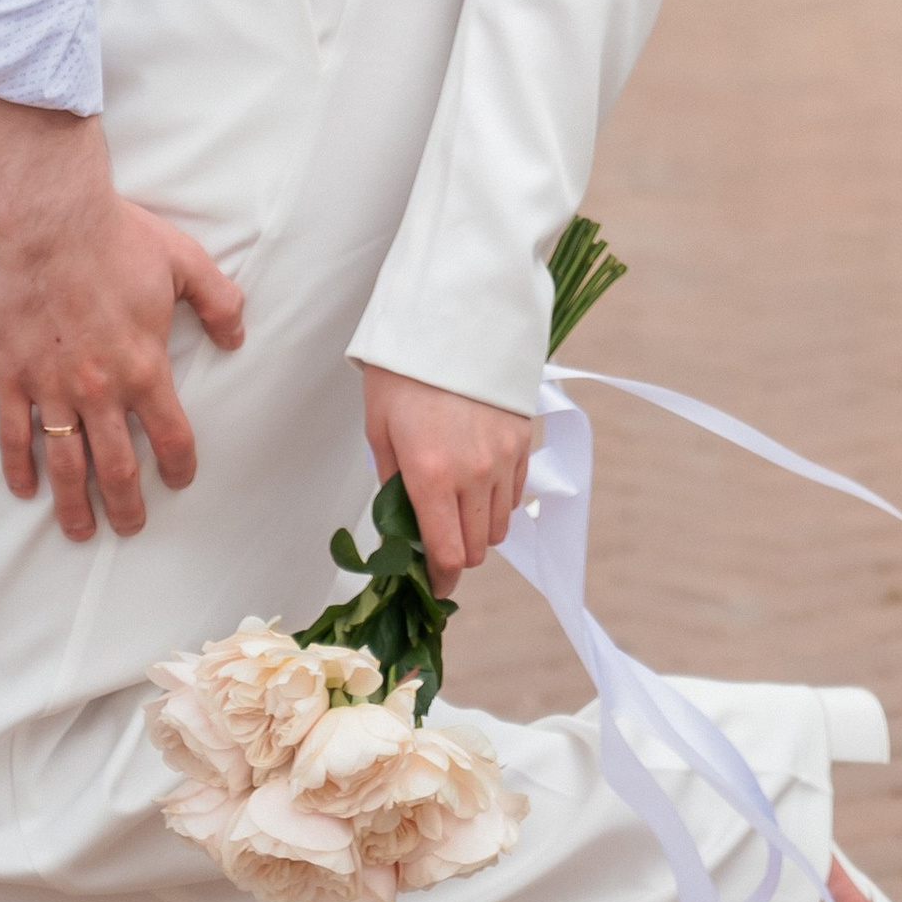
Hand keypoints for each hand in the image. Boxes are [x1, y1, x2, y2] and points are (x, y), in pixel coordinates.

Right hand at [0, 90, 244, 542]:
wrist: (52, 219)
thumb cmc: (118, 236)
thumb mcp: (186, 262)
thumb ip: (219, 302)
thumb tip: (238, 337)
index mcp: (145, 366)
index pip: (171, 436)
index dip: (178, 466)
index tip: (180, 481)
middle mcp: (100, 388)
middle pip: (116, 467)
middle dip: (126, 504)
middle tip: (130, 526)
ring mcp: (52, 386)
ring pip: (65, 464)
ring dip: (74, 504)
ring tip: (81, 531)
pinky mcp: (13, 375)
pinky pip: (14, 434)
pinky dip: (18, 467)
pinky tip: (24, 489)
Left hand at [360, 364, 531, 594]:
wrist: (451, 317)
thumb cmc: (404, 372)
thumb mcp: (379, 429)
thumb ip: (391, 486)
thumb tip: (400, 529)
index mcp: (431, 477)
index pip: (447, 556)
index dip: (439, 579)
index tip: (431, 584)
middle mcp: (474, 474)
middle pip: (477, 548)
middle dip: (455, 554)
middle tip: (436, 540)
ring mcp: (504, 458)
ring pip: (499, 526)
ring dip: (478, 528)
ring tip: (456, 506)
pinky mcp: (522, 440)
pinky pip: (516, 494)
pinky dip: (498, 501)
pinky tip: (477, 482)